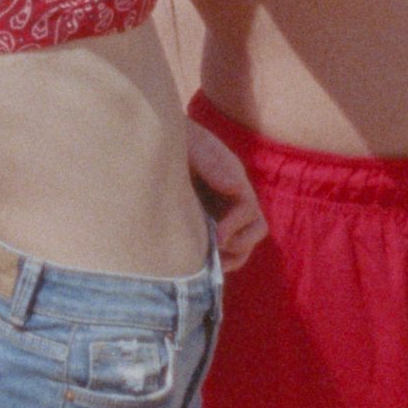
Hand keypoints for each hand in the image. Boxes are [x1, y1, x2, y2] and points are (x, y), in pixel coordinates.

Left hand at [186, 118, 266, 270]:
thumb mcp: (192, 145)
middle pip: (254, 231)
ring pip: (241, 245)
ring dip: (229, 258)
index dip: (235, 226)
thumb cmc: (175, 141)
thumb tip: (235, 188)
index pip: (249, 211)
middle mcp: (233, 198)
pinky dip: (216, 261)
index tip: (216, 236)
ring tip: (206, 266)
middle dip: (238, 246)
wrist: (153, 143)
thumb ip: (211, 163)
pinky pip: (222, 251)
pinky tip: (196, 265)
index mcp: (233, 179)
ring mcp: (221, 213)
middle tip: (213, 251)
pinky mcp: (205, 225)